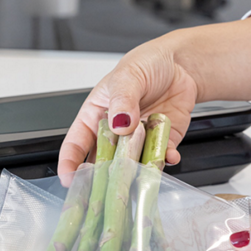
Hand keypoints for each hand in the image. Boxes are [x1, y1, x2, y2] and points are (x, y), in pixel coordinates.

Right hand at [58, 38, 198, 175]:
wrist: (180, 64)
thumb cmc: (145, 65)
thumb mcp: (127, 77)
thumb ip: (122, 101)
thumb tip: (119, 123)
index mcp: (95, 116)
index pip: (76, 144)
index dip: (70, 163)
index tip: (70, 179)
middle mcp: (115, 133)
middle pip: (103, 162)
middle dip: (103, 178)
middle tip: (106, 187)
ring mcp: (138, 140)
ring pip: (132, 165)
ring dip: (136, 172)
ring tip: (140, 174)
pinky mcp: (162, 142)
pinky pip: (160, 157)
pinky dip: (165, 160)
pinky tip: (168, 156)